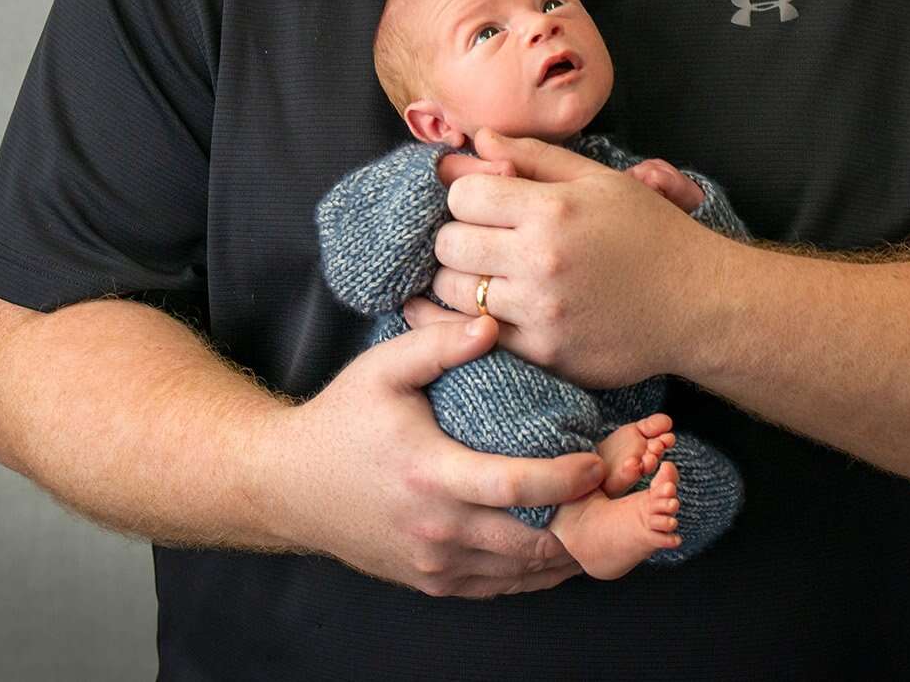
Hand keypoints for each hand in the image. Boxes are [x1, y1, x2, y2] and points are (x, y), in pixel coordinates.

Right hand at [275, 314, 601, 597]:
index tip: (598, 462)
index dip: (566, 479)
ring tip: (607, 517)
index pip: (515, 487)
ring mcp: (436, 564)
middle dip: (585, 521)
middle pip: (532, 540)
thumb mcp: (382, 369)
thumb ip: (439, 345)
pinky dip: (541, 569)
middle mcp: (437, 529)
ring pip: (524, 571)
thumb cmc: (341, 421)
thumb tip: (492, 324)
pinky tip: (567, 542)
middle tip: (622, 494)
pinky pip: (503, 586)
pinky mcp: (434, 581)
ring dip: (570, 547)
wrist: (287, 486)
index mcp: (430, 474)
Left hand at [419, 128, 724, 388]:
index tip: (485, 203)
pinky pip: (479, 334)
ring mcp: (540, 311)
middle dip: (457, 237)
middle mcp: (541, 260)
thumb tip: (480, 139)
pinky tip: (496, 308)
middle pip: (449, 244)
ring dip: (462, 280)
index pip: (463, 195)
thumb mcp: (600, 181)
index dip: (468, 194)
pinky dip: (475, 320)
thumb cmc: (651, 234)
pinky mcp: (545, 352)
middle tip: (481, 240)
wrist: (698, 303)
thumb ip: (535, 158)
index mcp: (553, 210)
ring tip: (489, 274)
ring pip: (455, 292)